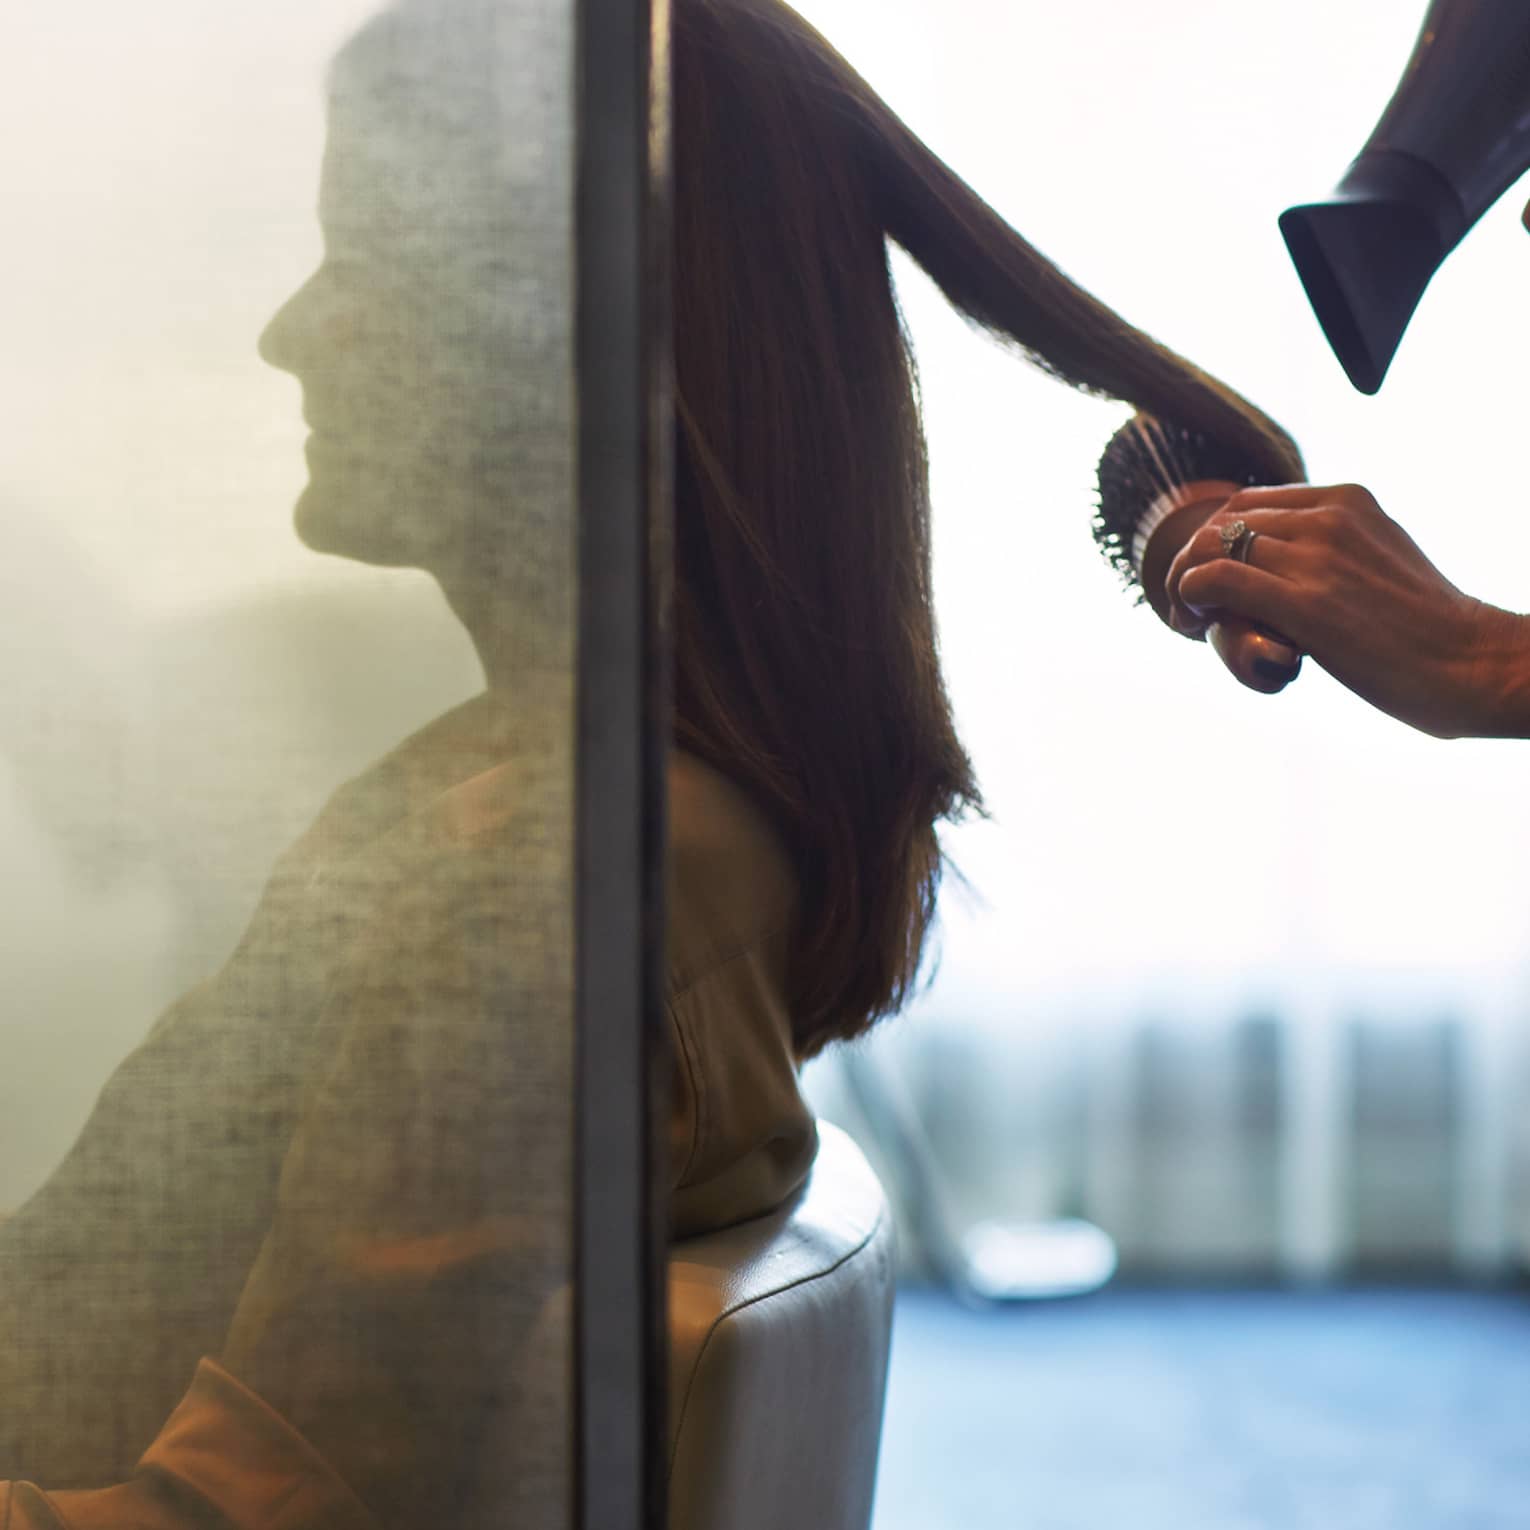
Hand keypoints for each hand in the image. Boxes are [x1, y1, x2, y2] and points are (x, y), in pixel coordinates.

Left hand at [1163, 482, 1529, 738]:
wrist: (1470, 663)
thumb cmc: (1428, 629)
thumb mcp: (1381, 563)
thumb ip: (1339, 553)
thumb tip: (1300, 569)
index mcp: (1346, 501)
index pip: (1249, 503)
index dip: (1215, 539)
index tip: (1209, 578)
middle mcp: (1328, 518)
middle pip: (1222, 522)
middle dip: (1192, 560)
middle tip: (1189, 603)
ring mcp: (1316, 557)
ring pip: (1211, 546)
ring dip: (1184, 582)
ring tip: (1189, 619)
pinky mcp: (1304, 603)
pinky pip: (1217, 579)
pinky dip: (1189, 595)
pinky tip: (1194, 622)